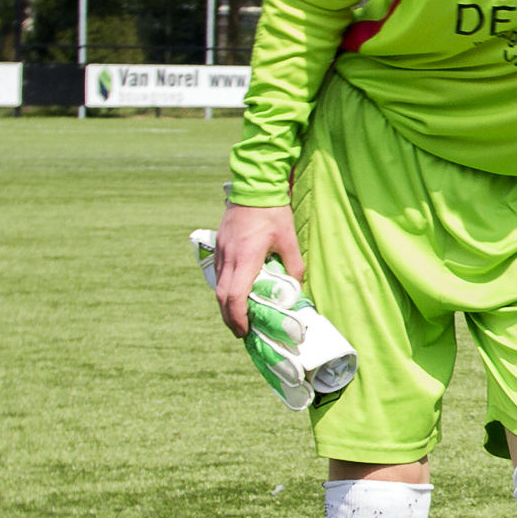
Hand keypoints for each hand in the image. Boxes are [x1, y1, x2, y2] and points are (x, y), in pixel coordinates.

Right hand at [214, 202, 300, 335]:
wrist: (254, 186)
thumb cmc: (273, 212)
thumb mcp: (289, 239)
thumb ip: (294, 266)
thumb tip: (298, 288)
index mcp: (246, 258)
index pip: (234, 296)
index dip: (237, 318)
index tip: (245, 330)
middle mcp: (229, 257)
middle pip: (221, 297)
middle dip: (229, 318)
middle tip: (241, 331)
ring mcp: (222, 251)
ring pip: (218, 285)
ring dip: (226, 305)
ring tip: (238, 317)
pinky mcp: (220, 245)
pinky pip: (219, 273)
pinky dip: (225, 288)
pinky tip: (235, 292)